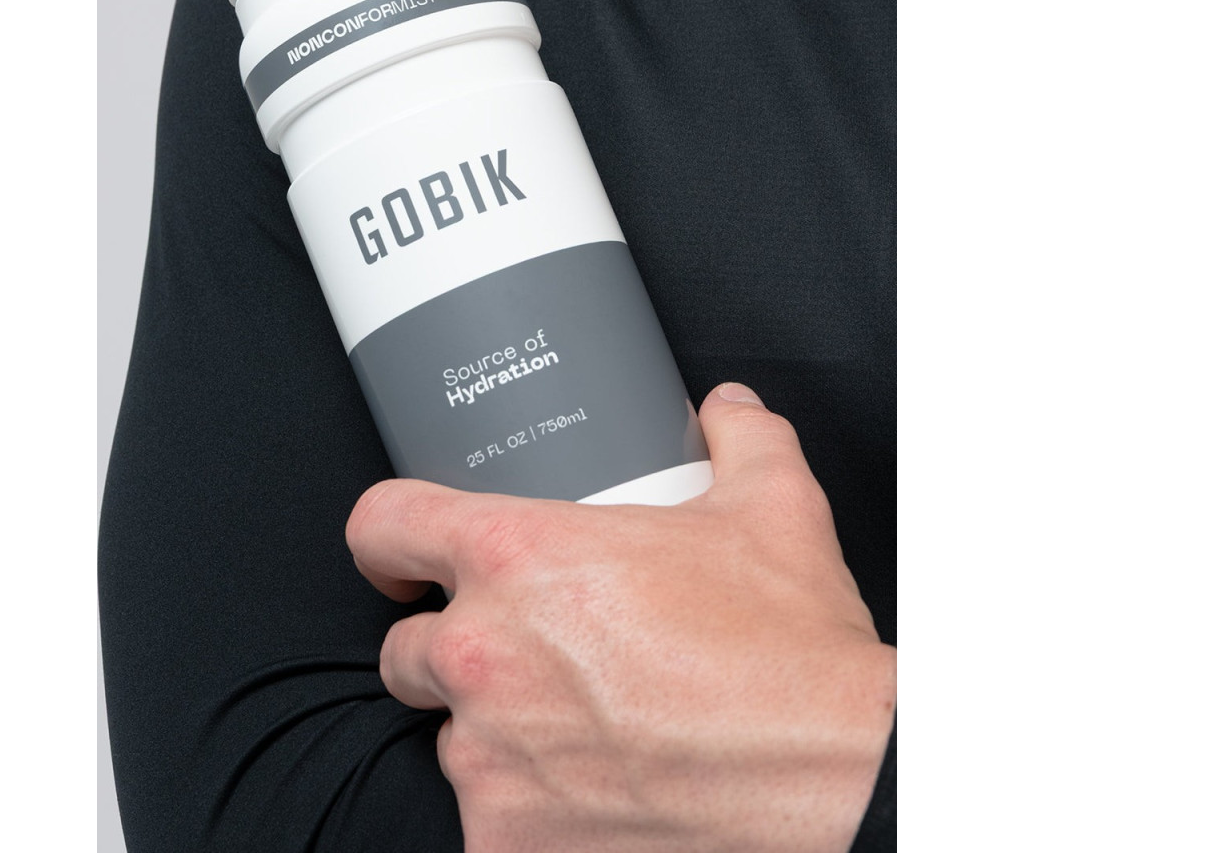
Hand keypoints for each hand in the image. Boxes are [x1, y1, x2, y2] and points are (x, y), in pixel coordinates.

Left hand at [345, 382, 894, 852]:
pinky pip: (489, 822)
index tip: (401, 563)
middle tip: (534, 660)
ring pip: (452, 740)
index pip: (384, 525)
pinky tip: (593, 798)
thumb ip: (739, 441)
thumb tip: (728, 411)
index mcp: (517, 556)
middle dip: (458, 651)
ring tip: (583, 733)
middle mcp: (482, 654)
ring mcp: (488, 759)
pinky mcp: (506, 844)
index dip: (387, 540)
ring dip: (497, 736)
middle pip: (409, 648)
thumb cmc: (792, 654)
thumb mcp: (773, 510)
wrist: (836, 782)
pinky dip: (528, 815)